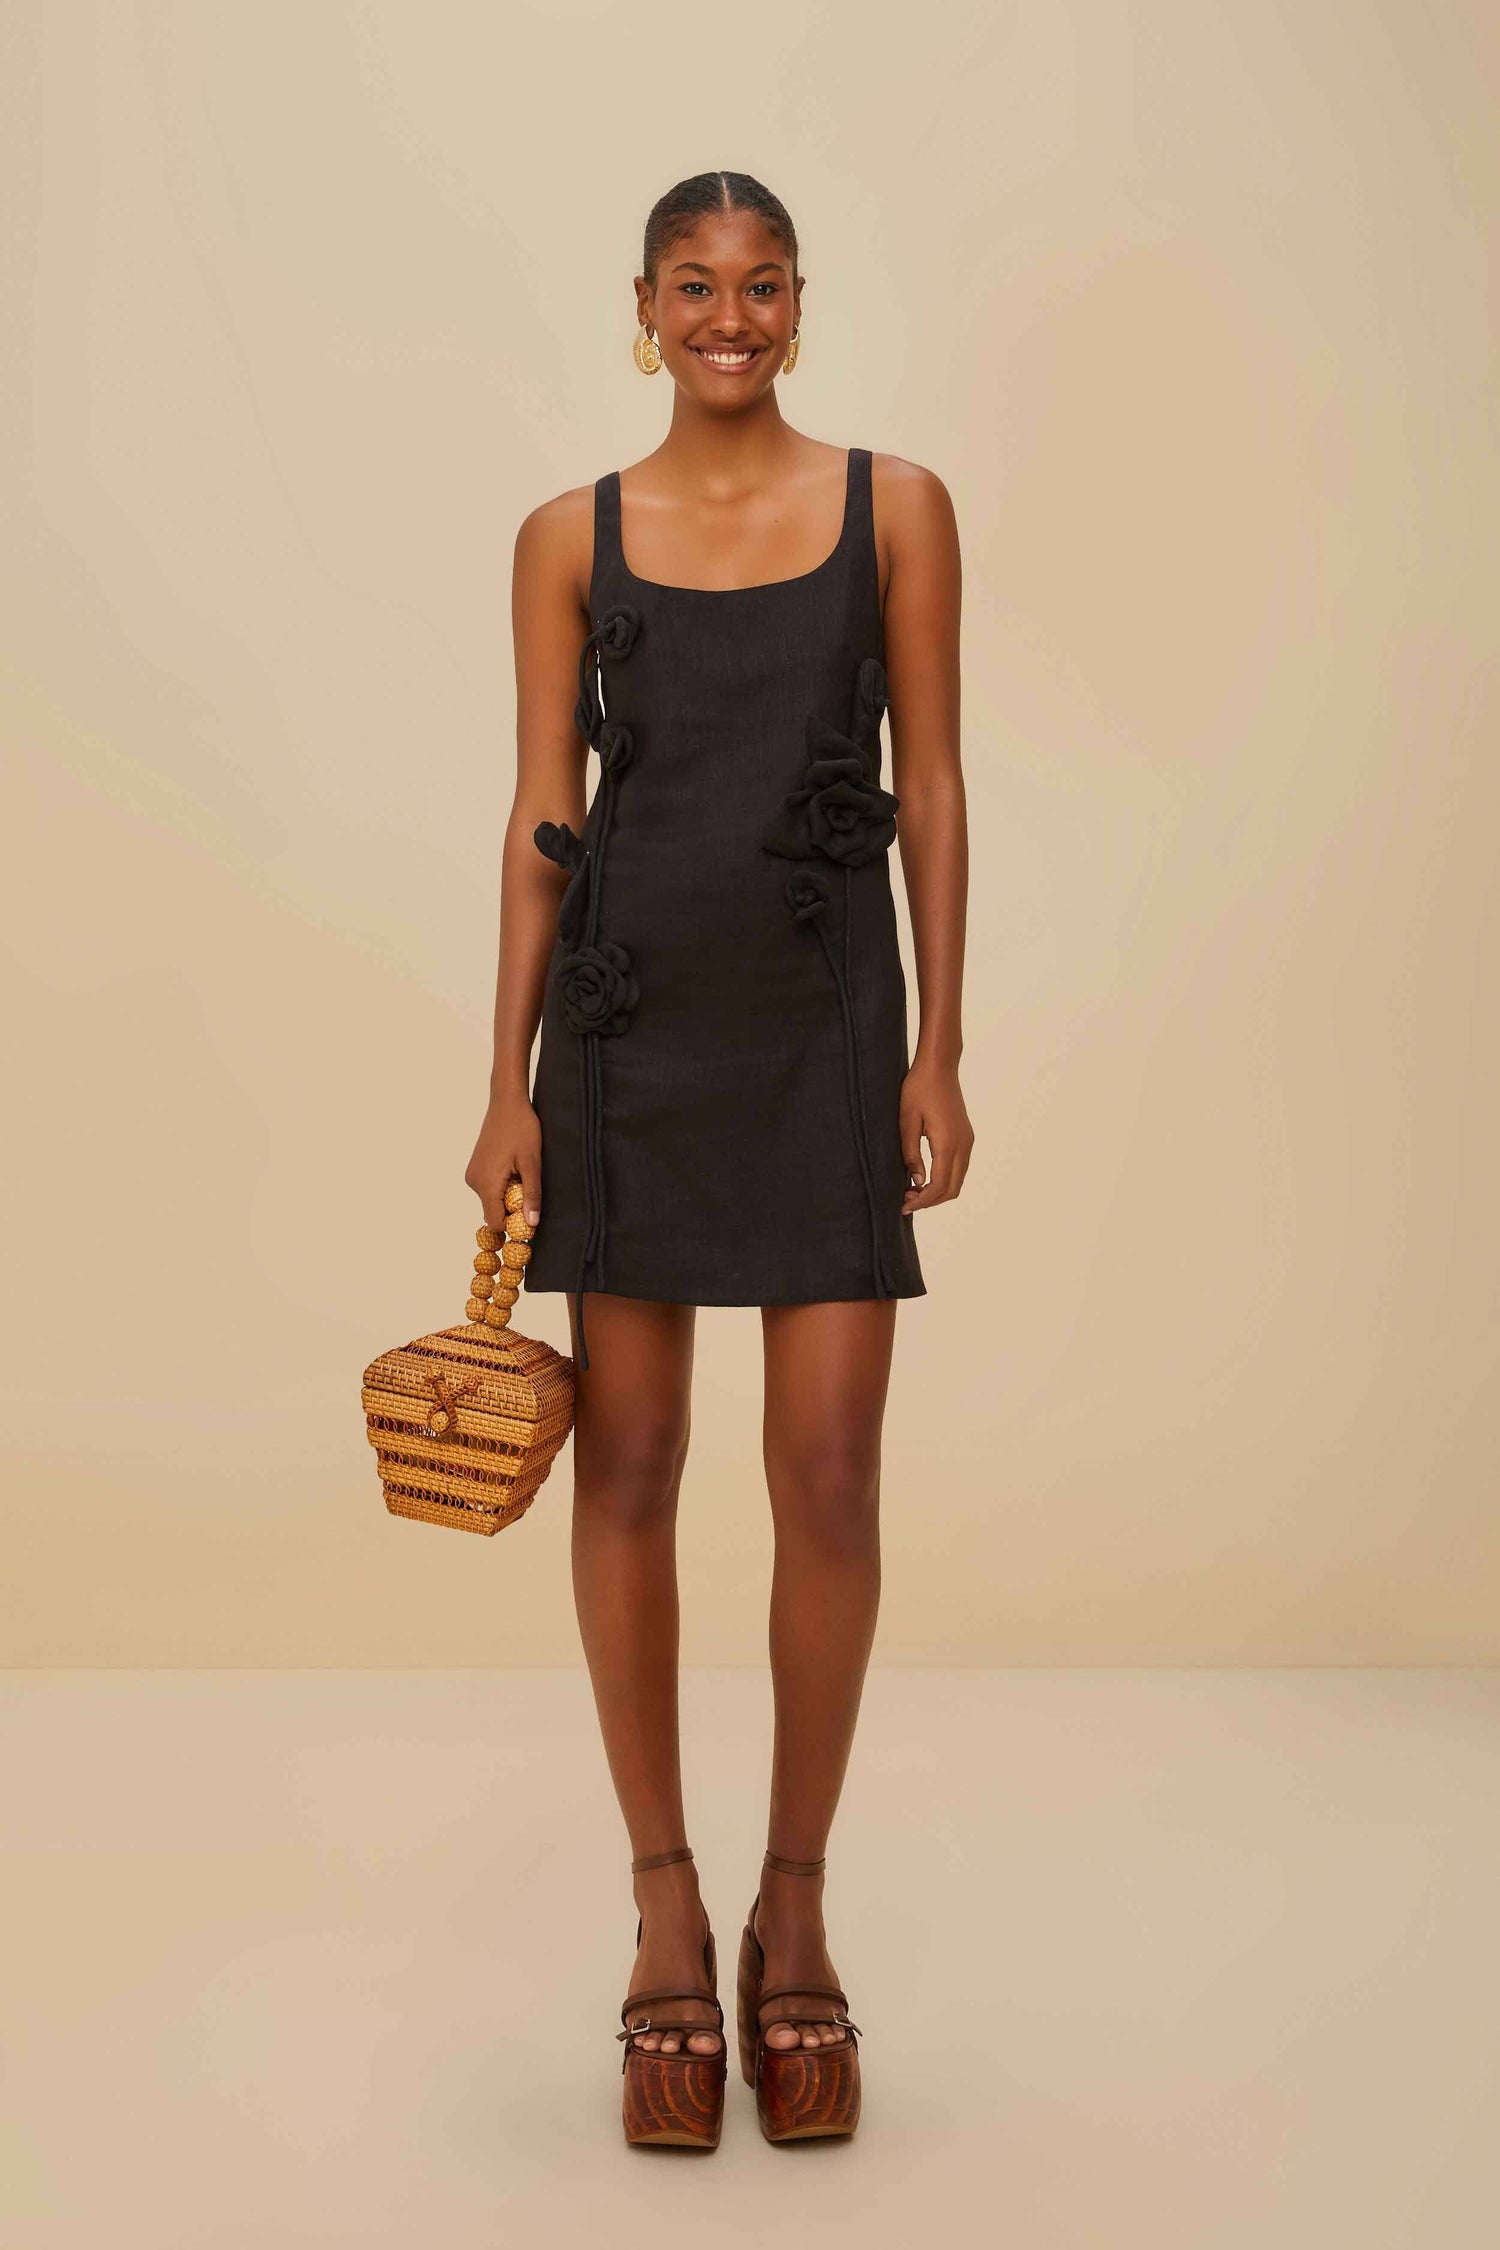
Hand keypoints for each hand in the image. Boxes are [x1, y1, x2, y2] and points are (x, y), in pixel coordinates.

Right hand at [465, 1096, 541, 1231]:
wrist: (507, 1102)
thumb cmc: (522, 1129)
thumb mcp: (532, 1164)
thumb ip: (532, 1195)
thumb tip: (532, 1224)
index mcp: (486, 1184)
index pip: (496, 1222)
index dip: (514, 1224)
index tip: (531, 1216)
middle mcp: (474, 1182)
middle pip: (493, 1212)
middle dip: (512, 1209)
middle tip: (529, 1188)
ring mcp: (472, 1174)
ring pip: (492, 1201)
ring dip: (508, 1196)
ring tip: (522, 1174)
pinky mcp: (475, 1168)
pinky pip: (488, 1188)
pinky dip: (502, 1187)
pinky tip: (514, 1169)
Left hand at [899, 1058, 973, 1213]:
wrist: (939, 1066)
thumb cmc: (918, 1089)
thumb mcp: (906, 1122)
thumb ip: (911, 1154)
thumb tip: (916, 1182)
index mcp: (948, 1142)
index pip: (939, 1185)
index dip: (922, 1201)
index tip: (903, 1206)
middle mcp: (963, 1144)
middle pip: (952, 1188)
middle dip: (931, 1201)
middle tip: (906, 1200)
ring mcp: (967, 1140)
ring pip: (957, 1180)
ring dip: (938, 1191)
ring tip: (912, 1190)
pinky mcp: (966, 1136)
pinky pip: (959, 1167)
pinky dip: (944, 1179)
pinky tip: (925, 1176)